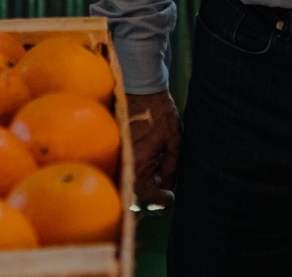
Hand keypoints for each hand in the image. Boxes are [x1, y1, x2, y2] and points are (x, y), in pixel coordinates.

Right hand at [125, 90, 180, 209]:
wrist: (141, 89)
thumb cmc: (160, 113)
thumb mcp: (173, 140)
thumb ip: (171, 166)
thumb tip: (168, 185)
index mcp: (139, 165)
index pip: (148, 197)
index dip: (162, 201)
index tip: (171, 198)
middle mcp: (126, 164)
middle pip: (135, 196)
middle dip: (151, 199)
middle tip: (165, 193)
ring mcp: (119, 157)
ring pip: (129, 184)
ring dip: (144, 188)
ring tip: (159, 181)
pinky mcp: (118, 148)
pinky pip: (126, 170)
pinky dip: (137, 175)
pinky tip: (150, 169)